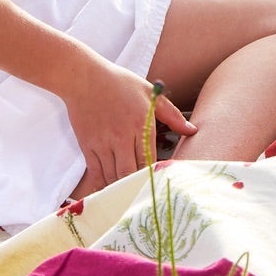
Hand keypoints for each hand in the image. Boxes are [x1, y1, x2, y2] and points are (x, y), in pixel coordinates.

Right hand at [64, 62, 194, 196]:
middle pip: (130, 173)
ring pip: (113, 177)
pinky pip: (96, 173)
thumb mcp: (150, 93)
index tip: (161, 187)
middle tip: (145, 198)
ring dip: (121, 188)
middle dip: (137, 188)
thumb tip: (192, 130)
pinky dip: (104, 184)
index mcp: (140, 125)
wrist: (84, 78)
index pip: (150, 160)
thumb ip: (172, 115)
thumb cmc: (119, 83)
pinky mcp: (87, 147)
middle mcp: (121, 137)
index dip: (154, 177)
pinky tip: (110, 191)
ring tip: (130, 197)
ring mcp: (103, 144)